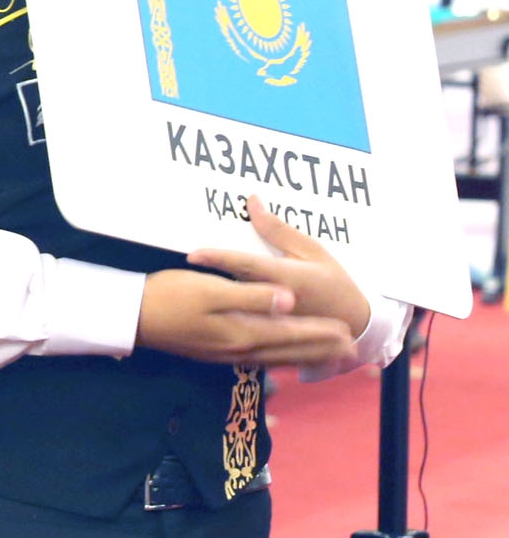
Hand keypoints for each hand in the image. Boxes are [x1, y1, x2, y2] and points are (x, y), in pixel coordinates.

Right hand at [136, 229, 358, 369]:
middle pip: (288, 350)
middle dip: (320, 349)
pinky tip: (281, 358)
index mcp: (241, 331)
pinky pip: (259, 359)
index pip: (291, 332)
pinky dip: (279, 359)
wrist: (132, 317)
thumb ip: (252, 296)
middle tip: (350, 351)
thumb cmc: (169, 297)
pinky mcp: (215, 351)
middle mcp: (238, 348)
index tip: (348, 332)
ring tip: (327, 359)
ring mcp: (226, 353)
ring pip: (275, 358)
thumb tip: (288, 300)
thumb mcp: (210, 291)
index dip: (320, 332)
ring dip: (304, 357)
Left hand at [184, 197, 373, 345]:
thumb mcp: (313, 251)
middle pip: (234, 287)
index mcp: (287, 278)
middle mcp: (276, 302)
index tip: (192, 254)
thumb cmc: (334, 283)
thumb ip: (278, 230)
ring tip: (189, 290)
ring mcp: (273, 321)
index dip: (218, 258)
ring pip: (236, 309)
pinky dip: (229, 315)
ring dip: (215, 298)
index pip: (246, 265)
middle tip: (182, 272)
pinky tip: (210, 310)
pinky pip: (245, 323)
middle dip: (208, 280)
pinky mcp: (271, 335)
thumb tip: (252, 203)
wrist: (356, 325)